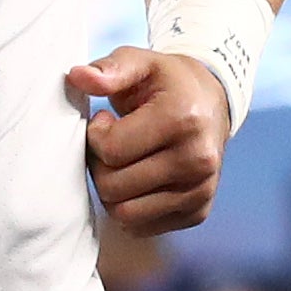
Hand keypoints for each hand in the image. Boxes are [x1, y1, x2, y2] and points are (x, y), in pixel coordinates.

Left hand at [68, 46, 228, 233]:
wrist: (212, 102)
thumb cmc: (166, 83)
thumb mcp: (140, 63)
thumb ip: (109, 68)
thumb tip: (77, 77)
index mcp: (182, 120)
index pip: (110, 150)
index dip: (96, 136)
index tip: (106, 121)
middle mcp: (198, 159)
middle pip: (113, 188)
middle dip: (100, 166)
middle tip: (112, 145)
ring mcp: (201, 190)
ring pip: (125, 215)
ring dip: (111, 192)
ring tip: (122, 164)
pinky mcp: (199, 212)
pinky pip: (142, 228)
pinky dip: (130, 208)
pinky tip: (138, 180)